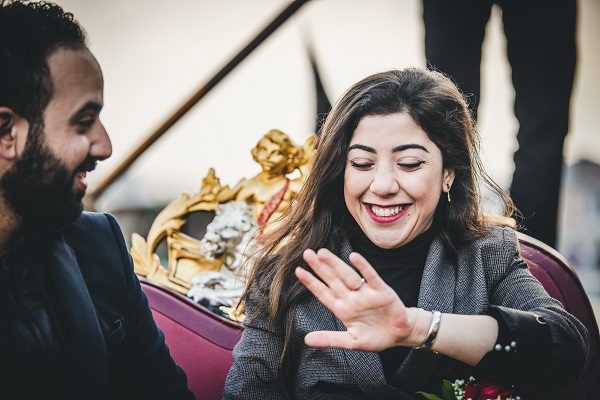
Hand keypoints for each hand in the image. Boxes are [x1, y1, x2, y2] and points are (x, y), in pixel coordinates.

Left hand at [296, 248, 425, 350]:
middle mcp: (352, 298)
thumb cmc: (374, 337)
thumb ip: (330, 339)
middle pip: (332, 280)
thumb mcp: (351, 342)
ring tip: (323, 253)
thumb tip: (306, 340)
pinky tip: (354, 257)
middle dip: (319, 267)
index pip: (323, 293)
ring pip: (348, 276)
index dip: (311, 282)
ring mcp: (366, 293)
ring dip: (336, 264)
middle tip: (307, 253)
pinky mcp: (382, 292)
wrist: (400, 335)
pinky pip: (371, 277)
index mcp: (342, 309)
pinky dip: (363, 267)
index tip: (298, 271)